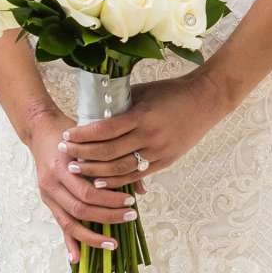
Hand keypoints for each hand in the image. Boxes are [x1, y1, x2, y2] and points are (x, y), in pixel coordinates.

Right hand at [25, 104, 141, 266]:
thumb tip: (141, 190)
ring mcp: (47, 193)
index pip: (87, 191)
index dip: (109, 201)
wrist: (41, 129)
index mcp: (63, 166)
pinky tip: (77, 259)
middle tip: (130, 217)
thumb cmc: (72, 133)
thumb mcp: (92, 141)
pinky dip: (69, 242)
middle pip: (80, 208)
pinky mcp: (47, 200)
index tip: (131, 203)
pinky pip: (60, 224)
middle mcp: (52, 182)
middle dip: (107, 217)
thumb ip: (113, 162)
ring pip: (69, 222)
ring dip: (91, 236)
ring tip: (112, 244)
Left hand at [59, 68, 230, 192]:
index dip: (83, 135)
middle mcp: (150, 137)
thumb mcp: (143, 92)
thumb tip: (94, 116)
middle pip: (108, 153)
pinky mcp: (166, 161)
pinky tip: (101, 181)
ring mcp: (159, 152)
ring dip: (96, 172)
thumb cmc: (172, 91)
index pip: (105, 130)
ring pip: (121, 169)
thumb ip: (121, 106)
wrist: (206, 100)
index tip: (67, 135)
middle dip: (83, 155)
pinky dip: (117, 180)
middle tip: (65, 154)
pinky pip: (137, 175)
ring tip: (77, 170)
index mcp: (142, 116)